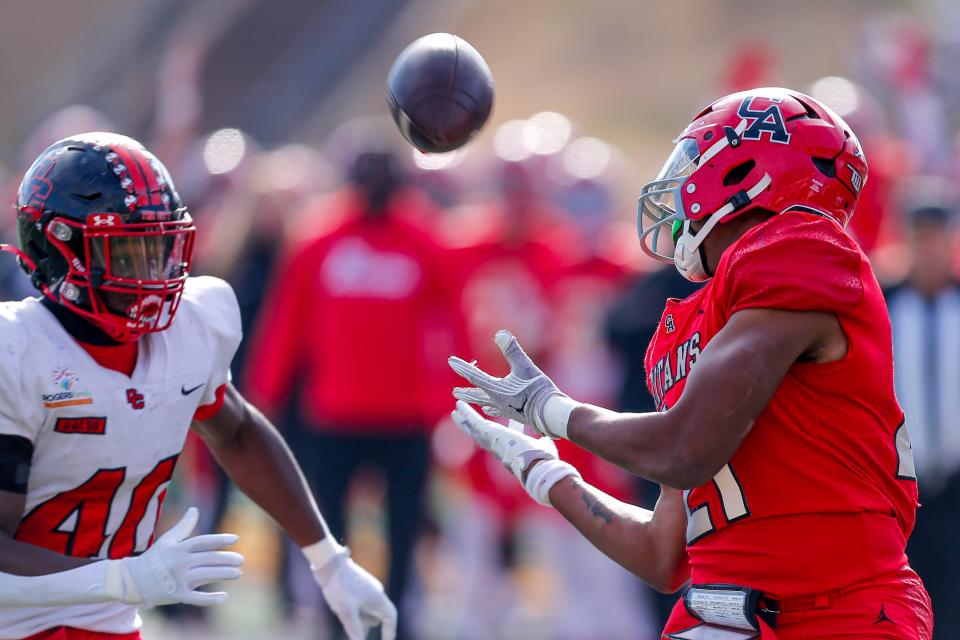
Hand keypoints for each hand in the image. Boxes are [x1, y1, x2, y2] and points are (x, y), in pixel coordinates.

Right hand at [115, 507, 243, 607]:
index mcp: (179, 548)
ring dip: (224, 574)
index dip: (220, 540)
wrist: (133, 580)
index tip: (235, 539)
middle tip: (241, 559)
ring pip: (206, 575)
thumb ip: (184, 526)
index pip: (203, 542)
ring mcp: (178, 579)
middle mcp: (180, 563)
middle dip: (227, 559)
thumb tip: (194, 509)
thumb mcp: (168, 539)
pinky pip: (196, 598)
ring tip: (238, 573)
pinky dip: (211, 599)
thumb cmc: (155, 557)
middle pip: (208, 559)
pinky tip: (224, 596)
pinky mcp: (176, 595)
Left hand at [314, 549, 397, 639]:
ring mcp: (368, 588)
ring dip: (357, 615)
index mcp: (378, 598)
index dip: (390, 632)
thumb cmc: (340, 587)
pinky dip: (353, 609)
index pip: (390, 618)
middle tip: (350, 624)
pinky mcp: (359, 584)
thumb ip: (355, 630)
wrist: (330, 563)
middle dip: (364, 624)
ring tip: (340, 609)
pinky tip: (339, 606)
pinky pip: (360, 603)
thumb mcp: (346, 612)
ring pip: (366, 610)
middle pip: (376, 616)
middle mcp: (376, 592)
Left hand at [449, 329, 575, 436]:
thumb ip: (512, 350)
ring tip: (468, 400)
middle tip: (454, 392)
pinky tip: (487, 408)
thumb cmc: (538, 389)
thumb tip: (500, 334)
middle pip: (476, 394)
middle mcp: (496, 400)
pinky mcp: (514, 413)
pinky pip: (496, 410)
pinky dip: (489, 407)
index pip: (474, 375)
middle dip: (465, 391)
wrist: (551, 414)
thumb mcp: (526, 366)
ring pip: (485, 402)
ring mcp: (504, 409)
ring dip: (475, 399)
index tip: (451, 361)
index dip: (462, 366)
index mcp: (495, 389)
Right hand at [451, 401, 579, 505]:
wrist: (538, 465)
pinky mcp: (491, 435)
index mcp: (508, 450)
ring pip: (474, 430)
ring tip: (455, 413)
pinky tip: (458, 409)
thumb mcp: (542, 446)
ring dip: (464, 421)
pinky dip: (467, 416)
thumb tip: (546, 437)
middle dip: (471, 428)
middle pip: (480, 437)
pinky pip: (475, 424)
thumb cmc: (542, 460)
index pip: (500, 439)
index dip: (495, 432)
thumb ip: (542, 442)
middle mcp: (497, 448)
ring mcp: (492, 442)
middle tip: (463, 421)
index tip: (492, 425)